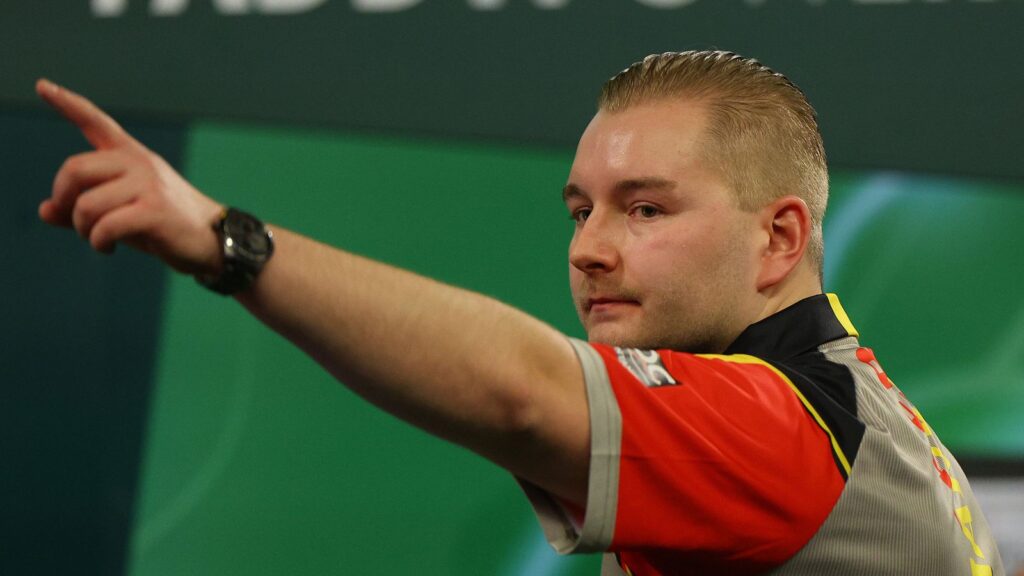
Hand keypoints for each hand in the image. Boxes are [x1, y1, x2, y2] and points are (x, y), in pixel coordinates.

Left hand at [36, 79, 223, 275]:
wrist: (213, 240)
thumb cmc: (164, 225)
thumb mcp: (121, 212)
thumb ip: (81, 209)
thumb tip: (44, 211)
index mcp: (131, 156)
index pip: (96, 122)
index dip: (67, 103)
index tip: (42, 86)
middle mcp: (139, 163)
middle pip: (74, 169)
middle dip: (64, 200)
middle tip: (75, 221)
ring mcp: (148, 185)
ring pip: (87, 204)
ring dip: (83, 229)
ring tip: (97, 240)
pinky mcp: (155, 210)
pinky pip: (106, 226)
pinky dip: (98, 242)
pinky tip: (108, 248)